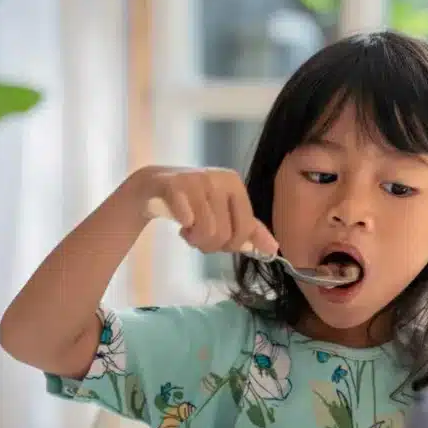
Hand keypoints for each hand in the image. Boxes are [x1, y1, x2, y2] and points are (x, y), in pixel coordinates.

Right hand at [140, 166, 277, 254]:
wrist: (154, 185)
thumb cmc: (194, 202)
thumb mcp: (225, 213)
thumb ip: (250, 231)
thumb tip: (273, 249)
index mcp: (235, 184)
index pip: (244, 229)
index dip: (231, 245)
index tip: (218, 241)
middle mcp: (218, 178)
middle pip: (223, 233)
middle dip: (209, 245)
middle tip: (197, 236)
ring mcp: (196, 180)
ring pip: (205, 230)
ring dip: (193, 239)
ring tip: (187, 229)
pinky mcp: (174, 185)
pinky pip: (186, 218)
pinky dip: (183, 227)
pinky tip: (178, 222)